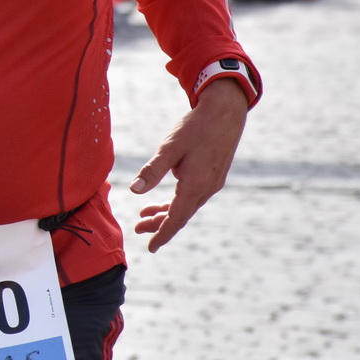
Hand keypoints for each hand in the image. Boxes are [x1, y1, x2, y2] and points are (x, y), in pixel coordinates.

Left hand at [129, 78, 249, 251]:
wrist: (225, 112)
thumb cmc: (196, 127)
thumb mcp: (169, 147)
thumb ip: (152, 171)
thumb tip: (134, 190)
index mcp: (196, 185)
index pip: (176, 218)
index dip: (162, 234)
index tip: (150, 247)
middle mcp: (207, 188)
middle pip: (180, 215)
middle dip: (159, 224)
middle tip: (137, 228)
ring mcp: (212, 183)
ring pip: (186, 206)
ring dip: (166, 212)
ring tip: (144, 215)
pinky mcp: (213, 175)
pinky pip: (193, 196)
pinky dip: (177, 202)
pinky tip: (164, 199)